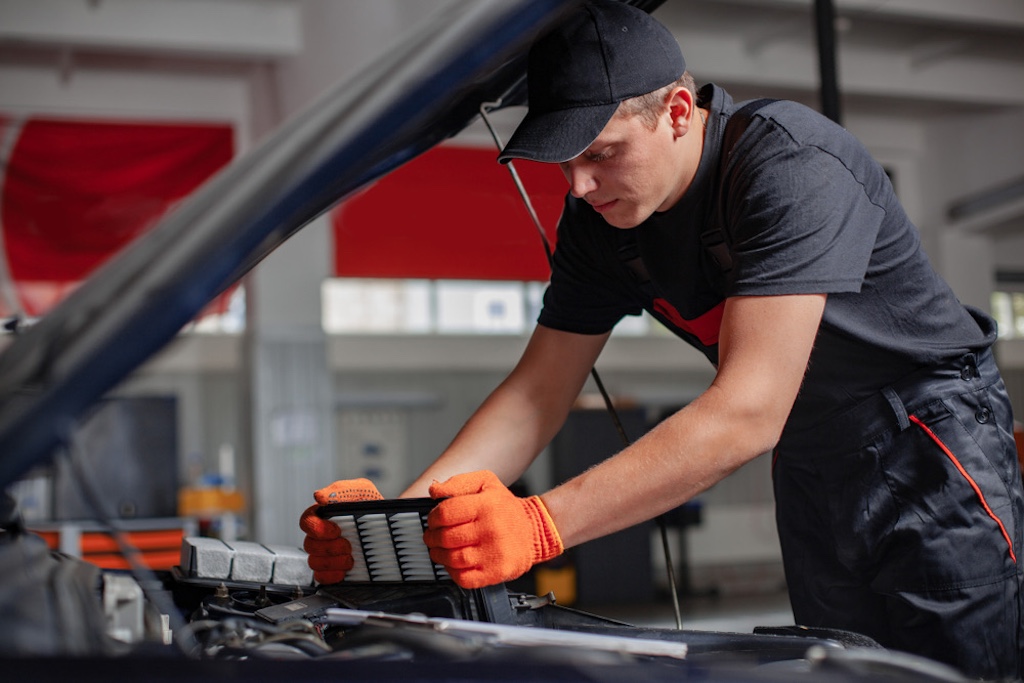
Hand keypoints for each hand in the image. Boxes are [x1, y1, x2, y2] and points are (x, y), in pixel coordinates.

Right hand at [298, 478, 382, 583]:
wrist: (391, 524)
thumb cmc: (372, 505)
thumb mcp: (362, 490)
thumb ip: (341, 490)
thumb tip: (319, 496)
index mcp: (323, 515)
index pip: (306, 522)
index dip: (317, 528)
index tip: (336, 529)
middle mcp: (321, 535)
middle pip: (309, 545)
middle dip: (329, 547)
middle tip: (348, 545)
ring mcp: (326, 553)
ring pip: (314, 562)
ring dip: (332, 562)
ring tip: (350, 558)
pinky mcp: (333, 569)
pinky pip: (321, 577)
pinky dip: (331, 576)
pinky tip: (345, 570)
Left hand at [424, 470, 562, 588]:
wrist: (534, 530)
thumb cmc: (505, 508)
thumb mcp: (486, 482)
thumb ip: (458, 483)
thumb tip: (434, 490)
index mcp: (486, 505)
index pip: (445, 513)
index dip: (432, 518)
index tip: (433, 521)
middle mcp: (491, 529)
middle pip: (446, 538)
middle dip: (432, 538)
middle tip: (433, 537)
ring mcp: (495, 553)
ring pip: (453, 559)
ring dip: (439, 555)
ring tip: (440, 550)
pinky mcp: (497, 572)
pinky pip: (464, 578)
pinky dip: (452, 572)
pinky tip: (454, 563)